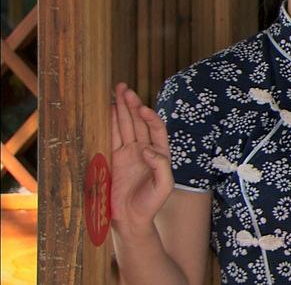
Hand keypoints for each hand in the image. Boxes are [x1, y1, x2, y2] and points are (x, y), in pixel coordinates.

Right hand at [110, 82, 173, 235]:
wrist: (131, 219)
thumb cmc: (151, 203)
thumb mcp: (164, 186)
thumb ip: (161, 166)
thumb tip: (148, 149)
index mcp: (159, 152)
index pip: (156, 129)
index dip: (150, 117)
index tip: (142, 108)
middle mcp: (144, 149)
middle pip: (138, 122)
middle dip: (132, 104)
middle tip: (124, 88)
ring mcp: (128, 153)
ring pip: (125, 126)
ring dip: (121, 109)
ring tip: (117, 92)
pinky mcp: (114, 159)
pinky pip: (112, 137)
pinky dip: (110, 124)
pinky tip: (109, 110)